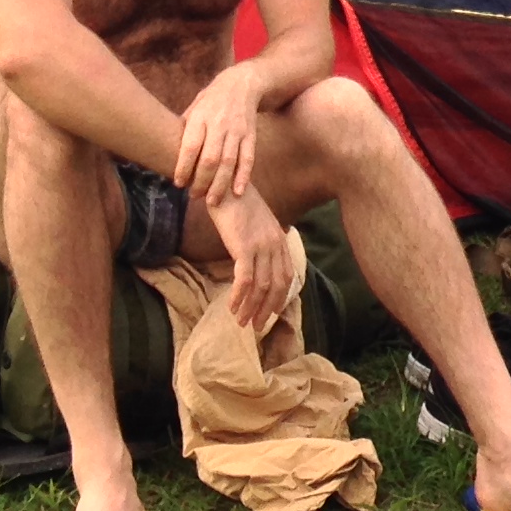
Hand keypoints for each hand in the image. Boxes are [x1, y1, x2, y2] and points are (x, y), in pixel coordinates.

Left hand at [170, 64, 264, 206]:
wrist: (242, 83)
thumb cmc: (211, 99)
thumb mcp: (194, 107)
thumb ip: (184, 128)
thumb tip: (166, 150)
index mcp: (201, 117)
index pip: (190, 146)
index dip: (184, 167)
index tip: (178, 183)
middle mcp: (219, 124)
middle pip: (210, 158)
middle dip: (201, 181)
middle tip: (194, 196)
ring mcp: (237, 130)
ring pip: (229, 162)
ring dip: (220, 185)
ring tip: (212, 201)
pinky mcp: (250, 135)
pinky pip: (248, 159)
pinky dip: (243, 177)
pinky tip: (237, 192)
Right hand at [209, 189, 291, 335]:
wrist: (223, 183)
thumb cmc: (236, 203)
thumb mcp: (256, 223)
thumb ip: (261, 241)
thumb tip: (257, 263)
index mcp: (280, 239)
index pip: (287, 275)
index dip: (280, 297)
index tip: (270, 313)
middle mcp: (275, 244)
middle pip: (277, 286)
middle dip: (267, 309)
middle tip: (256, 326)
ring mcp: (261, 246)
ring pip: (261, 287)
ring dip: (251, 308)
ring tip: (241, 322)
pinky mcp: (244, 247)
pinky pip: (245, 280)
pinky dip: (239, 297)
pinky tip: (232, 307)